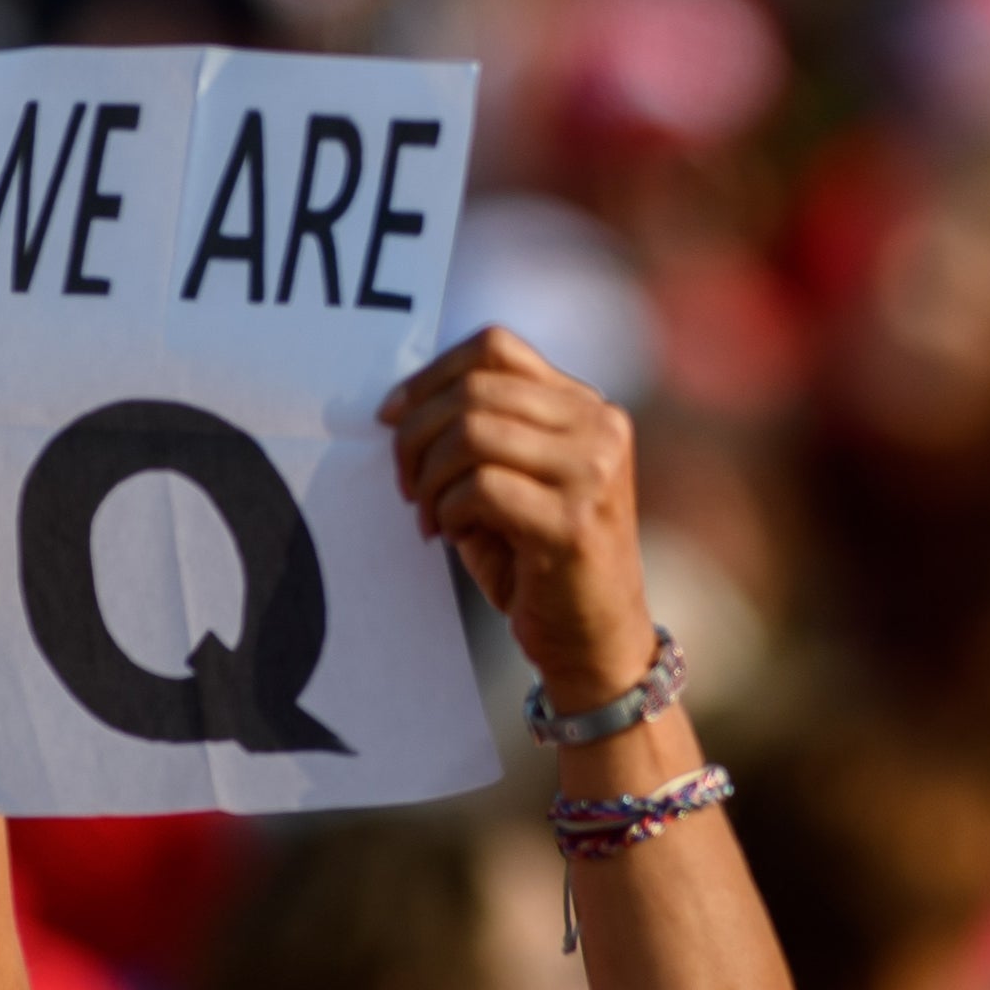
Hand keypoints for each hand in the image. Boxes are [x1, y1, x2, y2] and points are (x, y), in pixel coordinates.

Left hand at [384, 327, 651, 708]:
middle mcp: (599, 427)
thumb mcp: (514, 481)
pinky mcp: (573, 522)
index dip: (430, 375)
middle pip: (475, 388)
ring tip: (430, 516)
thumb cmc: (539, 562)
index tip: (390, 417)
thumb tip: (401, 404)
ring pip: (472, 433)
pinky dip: (450, 510)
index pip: (495, 347)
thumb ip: (481, 432)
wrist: (594, 642)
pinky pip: (480, 487)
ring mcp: (593, 472)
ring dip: (430, 477)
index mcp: (586, 406)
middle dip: (416, 435)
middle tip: (405, 485)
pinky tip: (455, 535)